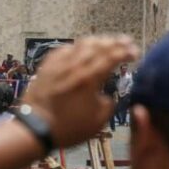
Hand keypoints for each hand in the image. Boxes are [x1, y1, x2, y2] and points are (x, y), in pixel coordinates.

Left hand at [23, 36, 138, 147]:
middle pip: (98, 46)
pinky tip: (79, 48)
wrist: (34, 128)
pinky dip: (75, 46)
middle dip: (114, 42)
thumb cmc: (67, 128)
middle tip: (125, 41)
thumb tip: (106, 96)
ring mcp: (59, 65)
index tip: (134, 53)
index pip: (112, 57)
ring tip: (106, 42)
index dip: (125, 52)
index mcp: (89, 79)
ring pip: (80, 44)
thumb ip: (108, 105)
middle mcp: (75, 66)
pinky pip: (63, 50)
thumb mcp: (97, 122)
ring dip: (96, 41)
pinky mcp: (46, 67)